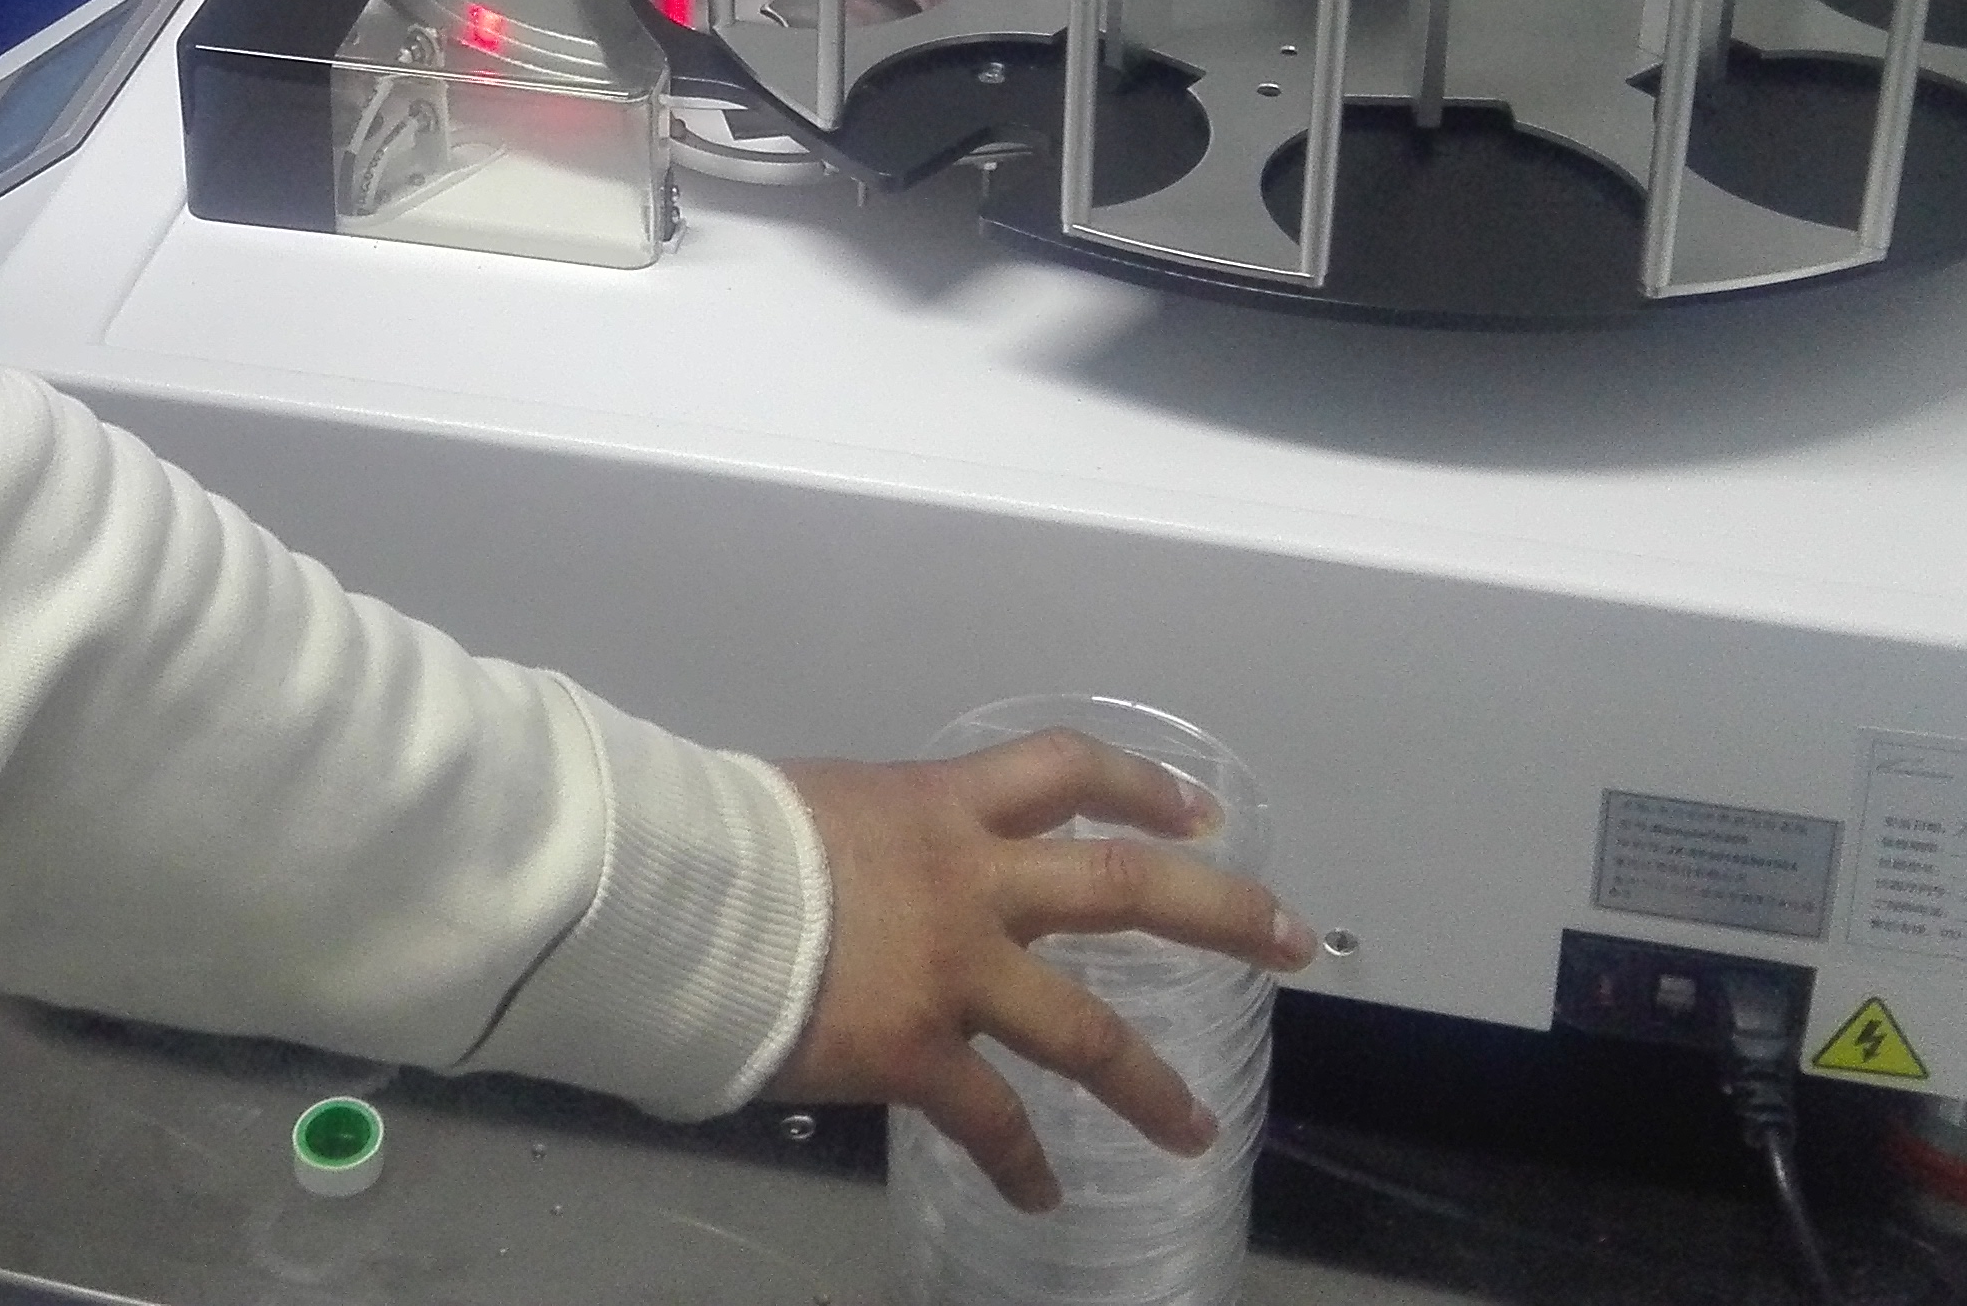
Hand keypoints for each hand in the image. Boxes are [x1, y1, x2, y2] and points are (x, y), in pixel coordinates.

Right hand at [768, 731, 1314, 1211]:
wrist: (674, 893)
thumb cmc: (720, 836)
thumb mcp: (812, 804)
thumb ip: (863, 838)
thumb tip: (854, 867)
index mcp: (939, 806)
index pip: (1061, 770)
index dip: (1140, 785)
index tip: (1198, 812)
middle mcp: (970, 880)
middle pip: (1124, 885)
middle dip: (1221, 913)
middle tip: (1292, 940)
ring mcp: (955, 969)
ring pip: (1086, 1028)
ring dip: (1150, 1084)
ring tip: (1197, 1130)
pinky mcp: (918, 1051)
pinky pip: (990, 1118)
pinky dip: (1021, 1162)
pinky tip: (1042, 1196)